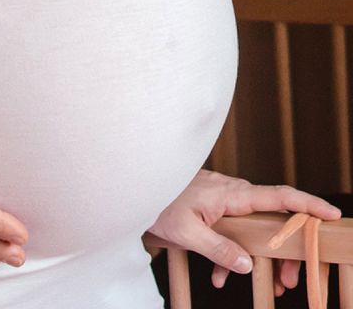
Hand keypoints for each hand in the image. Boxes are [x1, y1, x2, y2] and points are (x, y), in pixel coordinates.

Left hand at [147, 168, 340, 295]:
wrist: (134, 184)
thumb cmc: (157, 201)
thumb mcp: (187, 233)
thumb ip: (218, 249)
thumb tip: (248, 265)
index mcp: (231, 195)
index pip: (278, 196)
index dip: (308, 205)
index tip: (332, 214)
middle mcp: (232, 192)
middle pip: (271, 218)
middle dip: (286, 249)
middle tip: (292, 279)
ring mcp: (223, 197)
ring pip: (253, 226)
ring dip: (259, 254)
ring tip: (267, 282)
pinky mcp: (212, 204)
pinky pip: (232, 227)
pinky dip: (233, 251)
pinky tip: (221, 276)